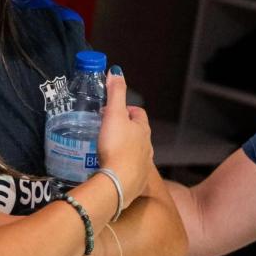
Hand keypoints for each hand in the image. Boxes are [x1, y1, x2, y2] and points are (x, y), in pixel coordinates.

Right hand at [96, 69, 152, 205]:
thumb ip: (115, 92)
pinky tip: (110, 169)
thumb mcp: (114, 114)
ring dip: (124, 149)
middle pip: (138, 134)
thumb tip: (116, 71)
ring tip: (107, 149)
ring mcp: (143, 166)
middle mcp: (147, 147)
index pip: (139, 114)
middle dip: (125, 130)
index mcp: (143, 130)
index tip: (113, 110)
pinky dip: (122, 168)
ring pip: (135, 153)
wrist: (118, 184)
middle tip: (107, 129)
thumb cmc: (117, 147)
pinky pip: (130, 172)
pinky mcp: (136, 183)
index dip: (127, 109)